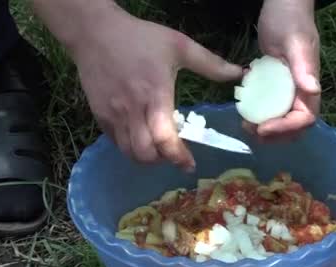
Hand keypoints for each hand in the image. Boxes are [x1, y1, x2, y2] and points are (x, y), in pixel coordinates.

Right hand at [64, 5, 242, 170]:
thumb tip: (240, 73)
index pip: (165, 138)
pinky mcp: (100, 116)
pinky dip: (130, 148)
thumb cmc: (140, 38)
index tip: (190, 164)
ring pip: (129, 152)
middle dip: (163, 160)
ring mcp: (113, 115)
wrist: (95, 32)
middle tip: (174, 154)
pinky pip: (116, 143)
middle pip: (146, 153)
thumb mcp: (179, 45)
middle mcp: (132, 110)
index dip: (178, 156)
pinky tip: (141, 138)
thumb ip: (211, 63)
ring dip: (146, 158)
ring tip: (159, 149)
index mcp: (155, 95)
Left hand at [246, 0, 320, 140]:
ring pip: (282, 120)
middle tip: (251, 129)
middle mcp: (302, 92)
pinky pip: (271, 108)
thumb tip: (313, 90)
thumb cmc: (291, 20)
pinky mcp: (276, 86)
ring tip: (246, 123)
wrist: (282, 4)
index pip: (305, 118)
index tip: (263, 127)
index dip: (285, 128)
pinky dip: (259, 115)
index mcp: (310, 85)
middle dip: (275, 135)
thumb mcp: (295, 42)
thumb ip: (304, 67)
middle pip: (295, 126)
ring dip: (266, 129)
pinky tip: (244, 111)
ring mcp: (289, 90)